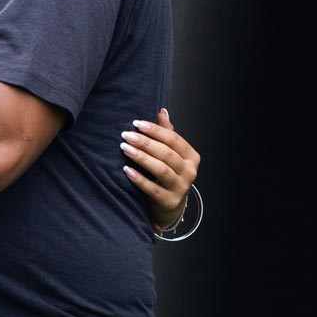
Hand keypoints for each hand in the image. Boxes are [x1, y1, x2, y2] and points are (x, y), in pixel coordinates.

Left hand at [121, 108, 199, 230]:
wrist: (170, 205)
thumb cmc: (169, 175)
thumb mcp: (172, 154)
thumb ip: (167, 134)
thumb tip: (162, 111)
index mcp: (191, 157)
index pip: (174, 139)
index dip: (155, 130)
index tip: (136, 123)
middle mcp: (189, 172)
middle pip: (167, 153)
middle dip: (145, 142)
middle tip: (126, 135)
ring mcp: (181, 187)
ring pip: (161, 169)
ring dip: (141, 157)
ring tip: (124, 148)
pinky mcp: (169, 201)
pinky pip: (153, 189)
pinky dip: (139, 178)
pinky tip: (126, 170)